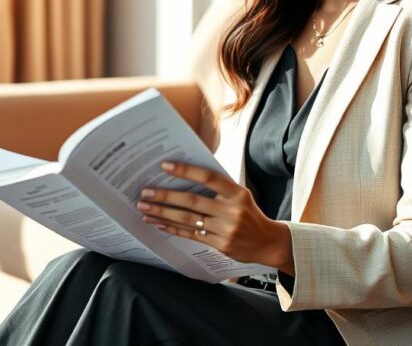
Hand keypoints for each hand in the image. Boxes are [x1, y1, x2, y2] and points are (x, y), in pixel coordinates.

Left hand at [136, 161, 293, 273]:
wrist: (267, 242)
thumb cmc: (248, 213)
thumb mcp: (240, 196)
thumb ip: (218, 187)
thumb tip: (185, 175)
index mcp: (237, 193)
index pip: (208, 177)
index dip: (186, 171)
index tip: (164, 166)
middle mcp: (231, 211)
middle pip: (192, 201)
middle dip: (165, 197)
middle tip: (145, 193)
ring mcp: (225, 229)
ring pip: (187, 220)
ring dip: (163, 213)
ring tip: (144, 208)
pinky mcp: (219, 245)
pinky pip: (191, 235)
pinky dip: (172, 228)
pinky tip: (158, 223)